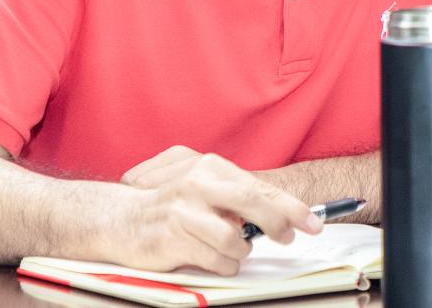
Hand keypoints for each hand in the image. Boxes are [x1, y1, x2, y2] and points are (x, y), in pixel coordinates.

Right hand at [109, 151, 320, 276]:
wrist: (118, 217)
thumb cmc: (168, 204)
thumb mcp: (202, 189)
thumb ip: (234, 197)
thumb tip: (278, 215)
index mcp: (209, 166)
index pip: (259, 186)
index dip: (291, 206)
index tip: (312, 223)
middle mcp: (197, 183)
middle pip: (253, 203)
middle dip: (277, 224)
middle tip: (286, 238)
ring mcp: (183, 210)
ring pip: (235, 240)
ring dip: (239, 251)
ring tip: (228, 248)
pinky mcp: (172, 237)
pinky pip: (215, 260)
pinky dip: (221, 264)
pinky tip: (209, 257)